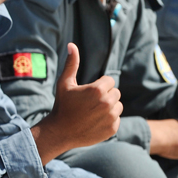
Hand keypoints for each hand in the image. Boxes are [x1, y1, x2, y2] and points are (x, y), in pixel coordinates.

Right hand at [31, 43, 122, 162]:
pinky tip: (95, 122)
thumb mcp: (64, 83)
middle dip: (105, 96)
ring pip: (118, 106)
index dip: (98, 86)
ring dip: (109, 107)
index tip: (87, 94)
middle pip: (115, 93)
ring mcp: (111, 117)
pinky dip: (108, 120)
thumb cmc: (62, 106)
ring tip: (93, 112)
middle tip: (89, 103)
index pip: (109, 81)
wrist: (60, 132)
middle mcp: (107, 103)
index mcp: (97, 90)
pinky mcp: (112, 128)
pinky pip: (117, 119)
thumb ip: (71, 64)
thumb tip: (72, 45)